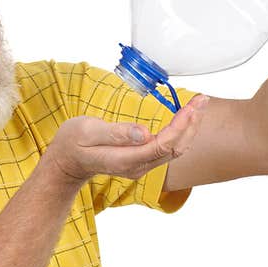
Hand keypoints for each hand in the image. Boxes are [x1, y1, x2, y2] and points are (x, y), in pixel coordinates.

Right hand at [43, 93, 210, 182]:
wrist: (66, 162)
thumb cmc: (73, 143)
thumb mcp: (87, 132)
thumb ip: (116, 132)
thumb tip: (143, 132)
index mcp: (125, 159)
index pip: (162, 146)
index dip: (179, 127)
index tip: (190, 107)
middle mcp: (138, 166)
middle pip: (175, 149)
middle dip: (191, 124)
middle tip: (201, 100)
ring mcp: (141, 165)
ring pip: (175, 150)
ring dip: (190, 128)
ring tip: (199, 104)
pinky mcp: (142, 159)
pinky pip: (168, 148)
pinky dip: (181, 131)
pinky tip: (186, 116)